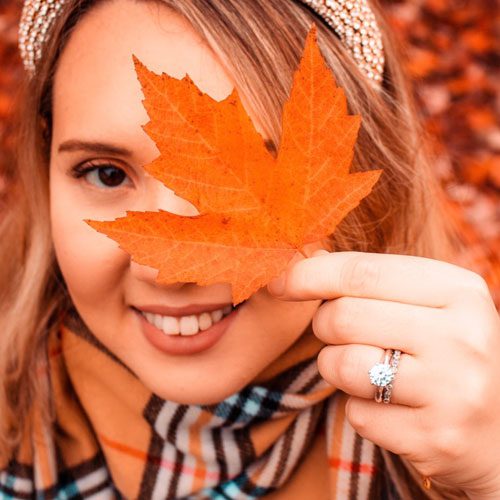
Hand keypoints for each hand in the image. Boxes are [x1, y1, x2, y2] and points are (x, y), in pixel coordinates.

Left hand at [267, 250, 499, 497]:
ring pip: (341, 366)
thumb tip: (303, 262)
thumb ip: (373, 282)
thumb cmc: (448, 352)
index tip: (280, 282)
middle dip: (324, 327)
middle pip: (342, 319)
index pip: (360, 272)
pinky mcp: (437, 438)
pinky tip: (393, 408)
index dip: (308, 275)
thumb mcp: (429, 304)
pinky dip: (360, 409)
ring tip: (367, 371)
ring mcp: (454, 390)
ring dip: (337, 369)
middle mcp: (462, 336)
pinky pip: (357, 414)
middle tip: (343, 335)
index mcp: (457, 289)